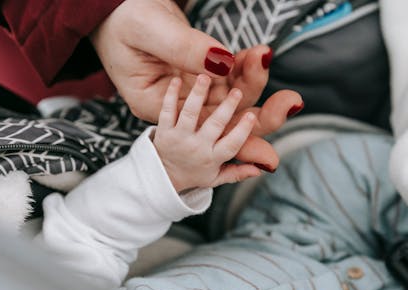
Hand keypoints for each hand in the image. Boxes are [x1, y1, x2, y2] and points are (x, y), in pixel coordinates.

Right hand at [91, 0, 302, 169]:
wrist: (116, 4)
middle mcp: (179, 104)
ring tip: (263, 55)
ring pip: (233, 96)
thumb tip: (225, 63)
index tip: (269, 156)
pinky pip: (231, 73)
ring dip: (254, 80)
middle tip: (291, 101)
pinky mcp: (202, 69)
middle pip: (225, 119)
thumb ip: (184, 49)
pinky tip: (258, 52)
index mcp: (158, 107)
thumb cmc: (121, 19)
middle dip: (261, 115)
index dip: (236, 142)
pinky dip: (246, 64)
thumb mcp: (147, 32)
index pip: (203, 131)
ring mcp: (193, 87)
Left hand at [154, 75, 260, 191]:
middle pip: (214, 125)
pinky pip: (166, 110)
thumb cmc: (193, 173)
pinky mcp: (163, 130)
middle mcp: (197, 147)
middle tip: (237, 91)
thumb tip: (262, 169)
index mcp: (214, 158)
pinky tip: (176, 79)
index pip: (232, 145)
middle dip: (227, 108)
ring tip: (205, 77)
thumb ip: (238, 172)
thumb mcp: (216, 178)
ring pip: (189, 114)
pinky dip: (170, 94)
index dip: (242, 131)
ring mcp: (179, 138)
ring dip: (198, 95)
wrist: (161, 176)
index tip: (251, 115)